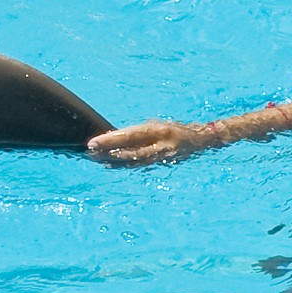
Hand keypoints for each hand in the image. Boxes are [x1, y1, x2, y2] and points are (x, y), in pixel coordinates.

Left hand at [88, 119, 224, 164]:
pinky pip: (139, 166)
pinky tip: (111, 165)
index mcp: (158, 130)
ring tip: (96, 159)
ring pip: (133, 161)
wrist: (201, 141)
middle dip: (109, 153)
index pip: (129, 135)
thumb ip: (139, 133)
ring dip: (114, 161)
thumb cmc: (174, 130)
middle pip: (129, 151)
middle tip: (90, 153)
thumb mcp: (157, 126)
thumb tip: (114, 137)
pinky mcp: (161, 165)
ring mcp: (161, 157)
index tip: (93, 142)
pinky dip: (124, 166)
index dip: (111, 140)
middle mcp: (159, 145)